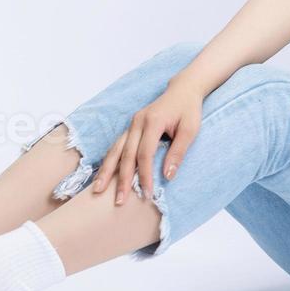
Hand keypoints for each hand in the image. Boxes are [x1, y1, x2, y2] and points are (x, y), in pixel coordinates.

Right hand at [91, 79, 203, 205]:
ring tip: (98, 190)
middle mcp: (137, 122)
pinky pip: (117, 146)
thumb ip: (179, 152)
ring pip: (115, 150)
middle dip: (122, 179)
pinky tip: (103, 175)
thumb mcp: (191, 130)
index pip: (145, 154)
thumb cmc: (189, 110)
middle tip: (119, 201)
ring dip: (107, 171)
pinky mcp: (131, 127)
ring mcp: (132, 124)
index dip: (145, 175)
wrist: (183, 90)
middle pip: (126, 154)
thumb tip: (168, 176)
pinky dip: (110, 161)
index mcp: (153, 121)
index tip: (146, 193)